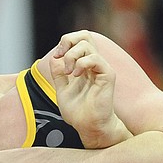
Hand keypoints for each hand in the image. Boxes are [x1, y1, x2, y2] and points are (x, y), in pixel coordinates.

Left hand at [50, 31, 130, 148]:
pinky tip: (76, 75)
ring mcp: (101, 68)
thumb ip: (58, 74)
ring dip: (72, 56)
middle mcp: (94, 64)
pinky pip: (95, 58)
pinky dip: (82, 63)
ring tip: (69, 73)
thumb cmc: (78, 112)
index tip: (57, 56)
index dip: (66, 41)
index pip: (80, 39)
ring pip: (87, 45)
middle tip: (61, 58)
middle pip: (85, 35)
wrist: (87, 126)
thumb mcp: (61, 89)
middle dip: (68, 42)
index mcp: (84, 65)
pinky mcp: (107, 75)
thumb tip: (54, 58)